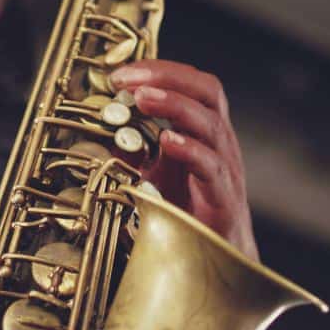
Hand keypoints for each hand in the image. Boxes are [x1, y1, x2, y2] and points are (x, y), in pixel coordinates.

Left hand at [110, 60, 258, 260]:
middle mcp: (219, 143)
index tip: (123, 73)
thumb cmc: (189, 213)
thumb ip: (136, 151)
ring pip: (210, 124)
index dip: (161, 71)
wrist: (218, 258)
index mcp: (205, 131)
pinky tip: (167, 141)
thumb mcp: (155, 174)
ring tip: (142, 97)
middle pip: (208, 92)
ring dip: (174, 105)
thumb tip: (104, 129)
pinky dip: (189, 150)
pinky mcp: (224, 198)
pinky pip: (211, 167)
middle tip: (130, 78)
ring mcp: (225, 168)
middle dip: (168, 78)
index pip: (193, 85)